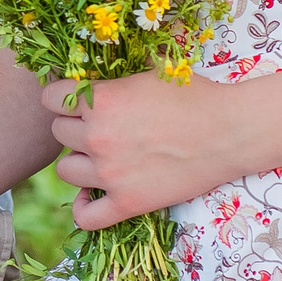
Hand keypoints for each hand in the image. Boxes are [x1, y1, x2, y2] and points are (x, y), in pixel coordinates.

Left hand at [41, 73, 237, 229]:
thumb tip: (94, 63)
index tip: (76, 101)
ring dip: (79, 161)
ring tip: (100, 155)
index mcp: (101, 100)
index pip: (51, 99)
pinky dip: (83, 208)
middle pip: (58, 133)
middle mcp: (98, 136)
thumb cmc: (195, 95)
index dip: (62, 98)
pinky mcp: (128, 203)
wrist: (230, 132)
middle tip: (100, 126)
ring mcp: (110, 173)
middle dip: (75, 127)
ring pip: (65, 170)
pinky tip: (91, 196)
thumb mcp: (150, 70)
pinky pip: (86, 216)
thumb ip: (116, 74)